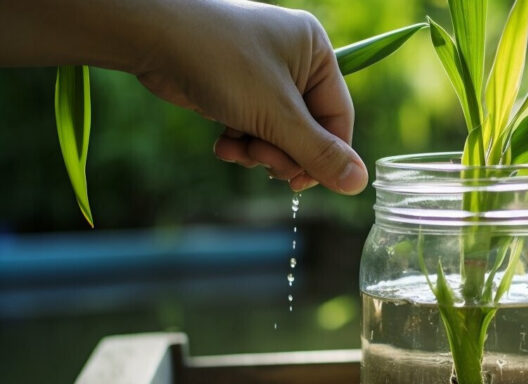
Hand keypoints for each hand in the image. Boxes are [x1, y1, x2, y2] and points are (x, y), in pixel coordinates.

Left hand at [134, 0, 367, 193]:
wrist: (151, 36)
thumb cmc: (220, 61)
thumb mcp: (276, 114)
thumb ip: (318, 153)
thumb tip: (358, 184)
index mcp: (317, 52)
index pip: (338, 118)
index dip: (325, 156)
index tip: (303, 183)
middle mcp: (295, 61)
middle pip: (308, 130)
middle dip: (284, 153)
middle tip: (263, 164)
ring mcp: (263, 74)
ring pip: (279, 134)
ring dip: (259, 151)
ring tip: (237, 149)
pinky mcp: (236, 87)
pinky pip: (253, 127)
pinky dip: (240, 142)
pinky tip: (222, 145)